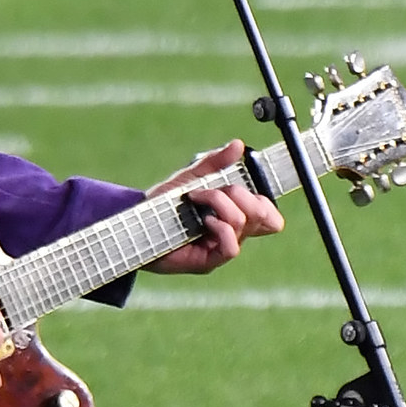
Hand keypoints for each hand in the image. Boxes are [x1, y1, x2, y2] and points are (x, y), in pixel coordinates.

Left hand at [145, 141, 285, 274]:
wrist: (135, 223)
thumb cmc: (162, 204)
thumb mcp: (190, 177)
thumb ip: (215, 162)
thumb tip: (238, 145)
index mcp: (234, 216)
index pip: (270, 217)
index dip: (266, 202)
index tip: (244, 185)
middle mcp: (232, 234)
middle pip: (263, 216)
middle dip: (240, 194)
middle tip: (212, 189)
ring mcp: (221, 248)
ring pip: (244, 224)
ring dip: (220, 203)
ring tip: (196, 198)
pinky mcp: (209, 262)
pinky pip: (232, 247)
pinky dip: (221, 228)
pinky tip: (205, 221)